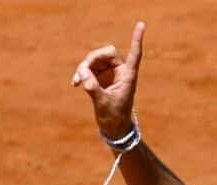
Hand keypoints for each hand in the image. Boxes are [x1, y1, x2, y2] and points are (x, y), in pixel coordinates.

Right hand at [71, 22, 144, 138]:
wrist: (113, 128)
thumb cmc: (114, 117)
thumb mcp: (103, 103)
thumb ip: (92, 87)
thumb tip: (82, 72)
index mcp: (128, 76)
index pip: (135, 54)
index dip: (136, 39)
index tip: (141, 25)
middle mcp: (120, 71)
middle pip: (106, 53)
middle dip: (92, 59)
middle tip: (83, 70)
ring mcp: (109, 74)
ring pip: (95, 60)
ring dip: (84, 67)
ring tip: (76, 81)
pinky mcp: (100, 78)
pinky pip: (88, 69)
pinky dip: (81, 74)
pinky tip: (75, 83)